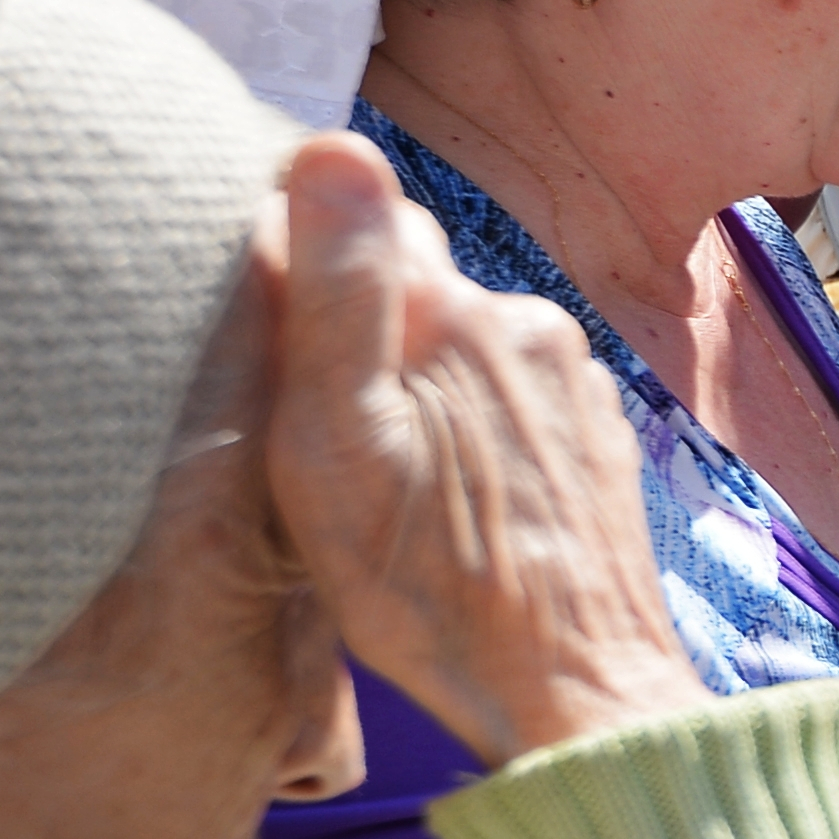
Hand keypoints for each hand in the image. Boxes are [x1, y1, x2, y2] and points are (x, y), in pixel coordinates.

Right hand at [261, 134, 700, 762]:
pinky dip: (463, 411)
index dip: (291, 242)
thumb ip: (336, 295)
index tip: (247, 303)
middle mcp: (524, 323)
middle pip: (408, 268)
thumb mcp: (339, 449)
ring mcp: (571, 378)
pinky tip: (439, 478)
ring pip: (457, 332)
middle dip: (351, 306)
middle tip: (300, 396)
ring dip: (409, 366)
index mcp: (451, 312)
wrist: (575, 693)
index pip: (351, 209)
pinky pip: (506, 387)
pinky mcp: (592, 431)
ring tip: (370, 452)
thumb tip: (332, 145)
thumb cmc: (433, 590)